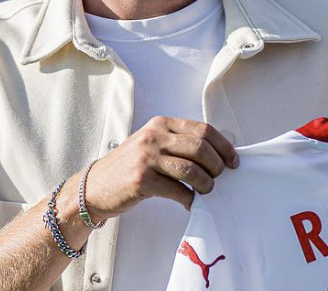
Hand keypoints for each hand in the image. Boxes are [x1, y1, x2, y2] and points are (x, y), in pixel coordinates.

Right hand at [81, 116, 238, 219]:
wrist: (94, 186)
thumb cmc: (128, 167)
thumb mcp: (151, 144)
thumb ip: (178, 143)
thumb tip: (216, 154)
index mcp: (160, 124)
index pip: (202, 129)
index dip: (223, 146)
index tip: (233, 160)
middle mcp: (154, 136)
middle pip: (201, 147)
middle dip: (217, 166)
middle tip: (220, 178)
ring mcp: (147, 157)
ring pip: (192, 169)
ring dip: (206, 184)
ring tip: (206, 192)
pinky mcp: (142, 180)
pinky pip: (179, 190)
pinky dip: (190, 200)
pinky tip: (191, 203)